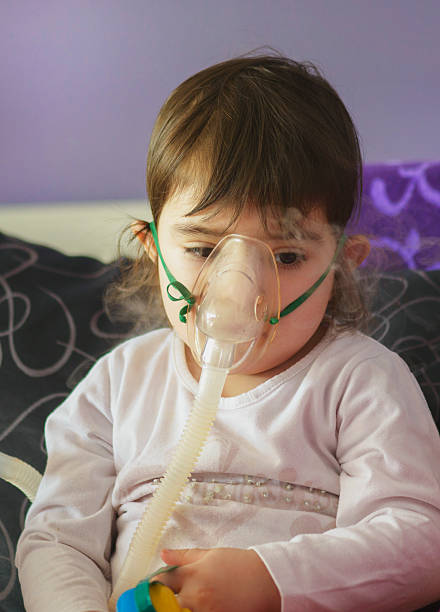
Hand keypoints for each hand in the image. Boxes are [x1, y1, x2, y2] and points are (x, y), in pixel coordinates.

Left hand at [154, 547, 280, 611]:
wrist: (268, 580)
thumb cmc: (240, 565)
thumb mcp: (211, 554)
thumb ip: (184, 556)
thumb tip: (163, 554)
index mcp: (193, 574)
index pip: (161, 582)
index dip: (153, 586)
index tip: (151, 588)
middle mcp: (196, 595)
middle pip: (164, 604)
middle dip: (160, 603)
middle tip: (161, 602)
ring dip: (175, 610)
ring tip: (181, 605)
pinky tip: (194, 611)